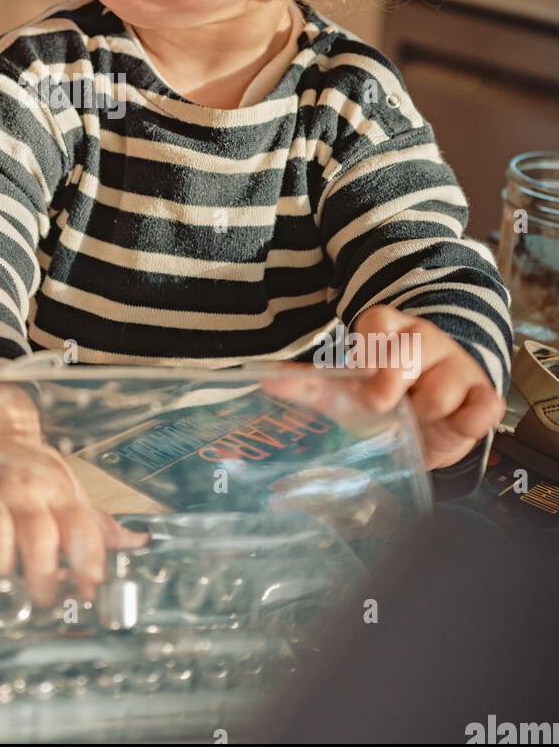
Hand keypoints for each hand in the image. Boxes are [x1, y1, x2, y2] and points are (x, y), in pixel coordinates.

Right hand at [0, 439, 147, 604]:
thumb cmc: (34, 473)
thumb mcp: (69, 492)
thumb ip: (97, 526)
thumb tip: (139, 542)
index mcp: (59, 492)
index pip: (80, 528)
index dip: (87, 562)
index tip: (89, 590)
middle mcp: (27, 493)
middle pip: (38, 536)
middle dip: (43, 576)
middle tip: (45, 601)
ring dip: (2, 569)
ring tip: (6, 590)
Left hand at [263, 306, 505, 470]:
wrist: (435, 423)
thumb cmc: (386, 398)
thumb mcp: (347, 390)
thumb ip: (309, 384)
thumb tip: (263, 380)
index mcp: (390, 332)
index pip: (380, 321)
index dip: (370, 347)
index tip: (364, 369)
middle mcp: (426, 341)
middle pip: (411, 349)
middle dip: (392, 386)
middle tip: (387, 406)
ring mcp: (458, 367)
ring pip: (443, 387)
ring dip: (426, 413)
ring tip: (418, 419)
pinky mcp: (484, 395)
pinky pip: (482, 406)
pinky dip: (467, 421)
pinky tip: (451, 426)